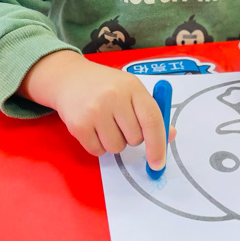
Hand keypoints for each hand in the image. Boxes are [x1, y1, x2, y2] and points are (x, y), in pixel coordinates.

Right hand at [20, 51, 173, 168]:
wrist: (70, 77)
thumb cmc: (106, 86)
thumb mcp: (131, 89)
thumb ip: (151, 112)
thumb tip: (170, 136)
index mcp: (132, 87)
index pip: (152, 119)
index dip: (158, 144)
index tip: (159, 163)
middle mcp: (114, 97)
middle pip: (135, 138)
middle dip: (130, 137)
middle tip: (119, 121)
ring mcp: (94, 111)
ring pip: (116, 148)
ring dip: (114, 142)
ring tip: (105, 123)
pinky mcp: (78, 125)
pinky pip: (98, 151)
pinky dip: (98, 146)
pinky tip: (93, 127)